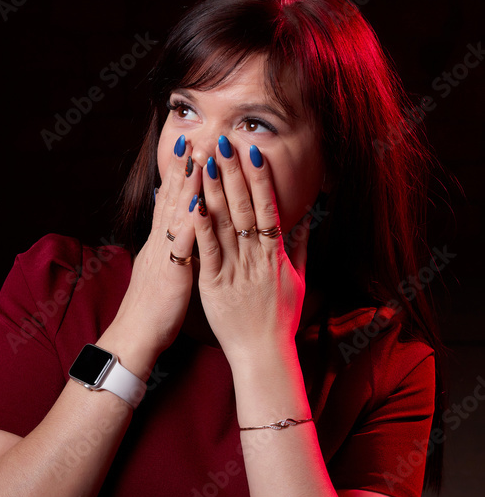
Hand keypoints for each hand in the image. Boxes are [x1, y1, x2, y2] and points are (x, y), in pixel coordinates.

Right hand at [113, 138, 201, 355]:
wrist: (135, 336)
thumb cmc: (153, 309)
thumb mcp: (161, 272)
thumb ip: (169, 250)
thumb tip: (177, 233)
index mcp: (160, 244)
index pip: (169, 202)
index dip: (178, 176)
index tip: (188, 149)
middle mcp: (160, 244)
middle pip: (171, 199)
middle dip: (183, 169)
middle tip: (194, 139)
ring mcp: (164, 256)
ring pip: (176, 214)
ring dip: (187, 185)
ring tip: (198, 158)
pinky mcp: (171, 273)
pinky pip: (183, 244)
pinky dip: (191, 222)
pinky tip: (200, 204)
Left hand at [191, 142, 310, 361]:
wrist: (263, 352)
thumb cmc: (280, 319)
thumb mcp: (297, 280)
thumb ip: (299, 249)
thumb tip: (305, 221)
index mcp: (275, 254)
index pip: (268, 208)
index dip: (259, 179)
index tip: (252, 152)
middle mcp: (257, 257)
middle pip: (245, 207)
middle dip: (234, 173)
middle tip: (223, 143)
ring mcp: (236, 269)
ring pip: (225, 223)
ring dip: (214, 189)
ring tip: (205, 161)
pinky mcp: (215, 284)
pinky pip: (207, 250)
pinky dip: (200, 225)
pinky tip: (192, 203)